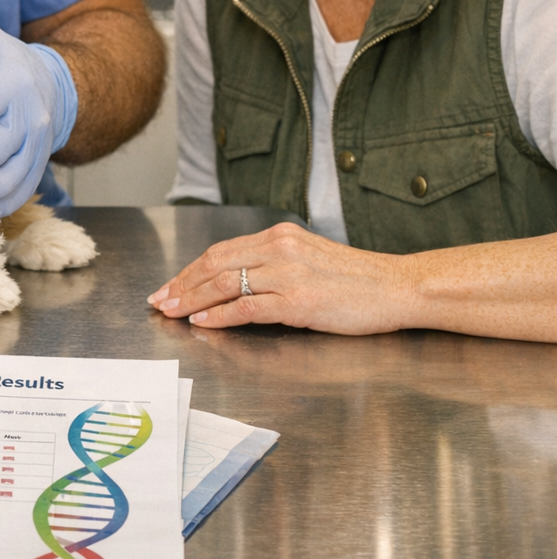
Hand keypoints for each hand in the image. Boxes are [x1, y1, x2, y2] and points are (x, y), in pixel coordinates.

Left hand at [146, 222, 416, 334]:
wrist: (399, 287)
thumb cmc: (357, 280)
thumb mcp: (309, 258)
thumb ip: (274, 263)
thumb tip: (234, 280)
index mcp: (279, 235)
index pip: (220, 251)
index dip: (189, 269)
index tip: (170, 284)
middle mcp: (279, 248)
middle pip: (214, 264)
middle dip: (181, 284)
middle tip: (159, 300)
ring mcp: (289, 274)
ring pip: (224, 283)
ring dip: (192, 299)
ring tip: (171, 311)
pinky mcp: (299, 300)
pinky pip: (247, 307)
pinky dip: (220, 315)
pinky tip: (203, 322)